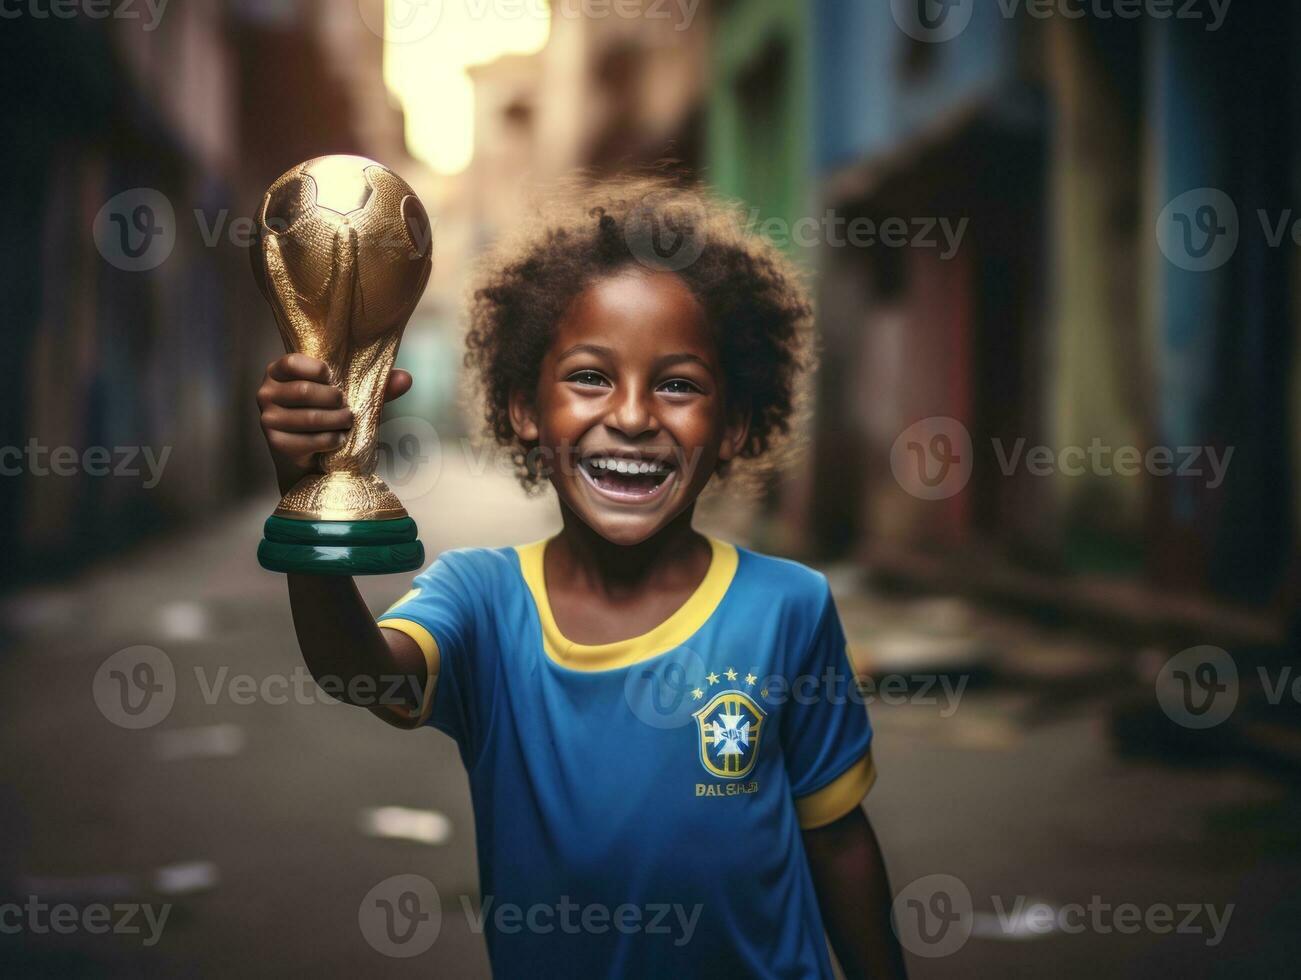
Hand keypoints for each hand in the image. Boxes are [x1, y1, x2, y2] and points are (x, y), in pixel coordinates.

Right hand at [257, 353, 412, 495]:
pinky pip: (309, 441)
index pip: (292, 362)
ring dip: (337, 421)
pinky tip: (339, 439)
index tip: (335, 379)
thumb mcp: (350, 395)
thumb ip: (378, 385)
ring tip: (347, 422)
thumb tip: (406, 378)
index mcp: (278, 372)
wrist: (312, 456)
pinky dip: (331, 440)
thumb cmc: (329, 416)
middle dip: (335, 400)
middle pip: (304, 391)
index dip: (319, 370)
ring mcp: (267, 419)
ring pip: (310, 417)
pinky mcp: (275, 444)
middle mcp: (266, 393)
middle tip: (347, 407)